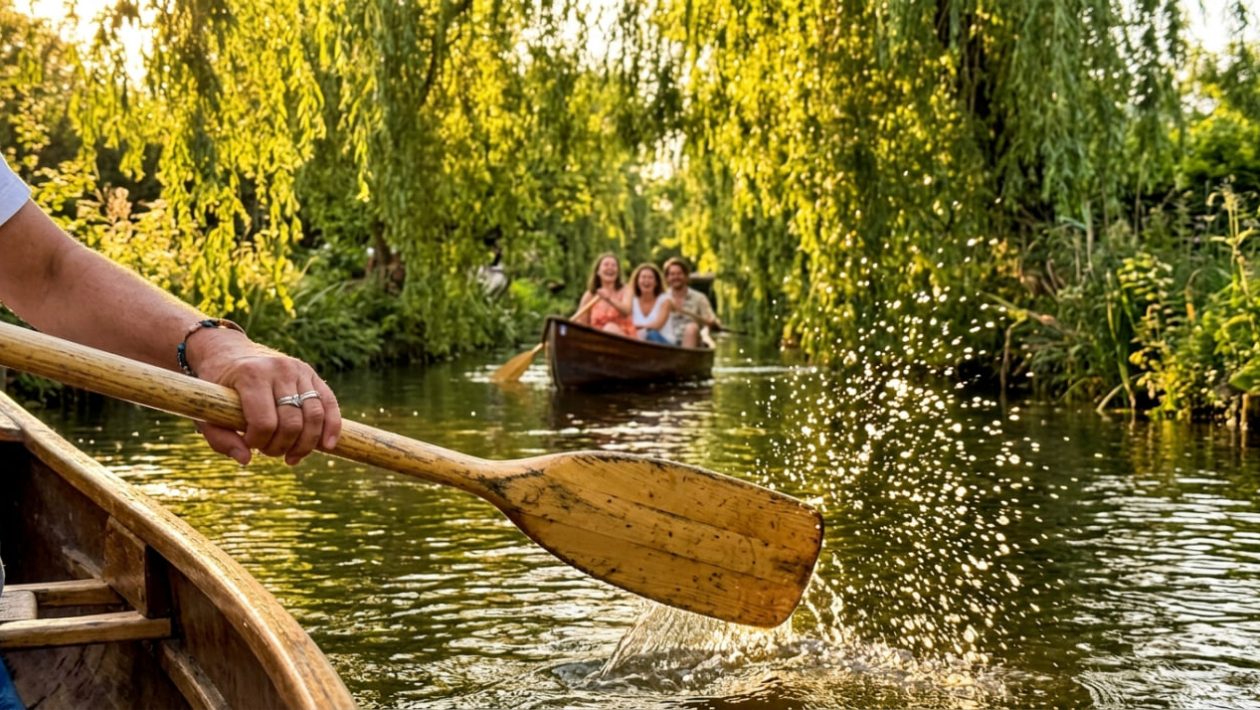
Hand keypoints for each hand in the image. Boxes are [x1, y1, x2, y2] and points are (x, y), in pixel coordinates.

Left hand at [188, 329, 340, 465]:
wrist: (228, 354)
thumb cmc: (218, 389)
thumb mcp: (206, 413)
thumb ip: (221, 439)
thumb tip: (247, 460)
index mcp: (250, 376)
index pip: (265, 422)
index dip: (258, 442)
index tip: (249, 444)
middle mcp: (278, 369)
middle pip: (292, 422)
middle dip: (281, 446)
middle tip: (268, 451)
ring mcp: (298, 369)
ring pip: (314, 416)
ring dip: (305, 444)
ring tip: (291, 456)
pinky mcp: (311, 374)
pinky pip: (329, 403)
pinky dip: (331, 427)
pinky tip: (327, 445)